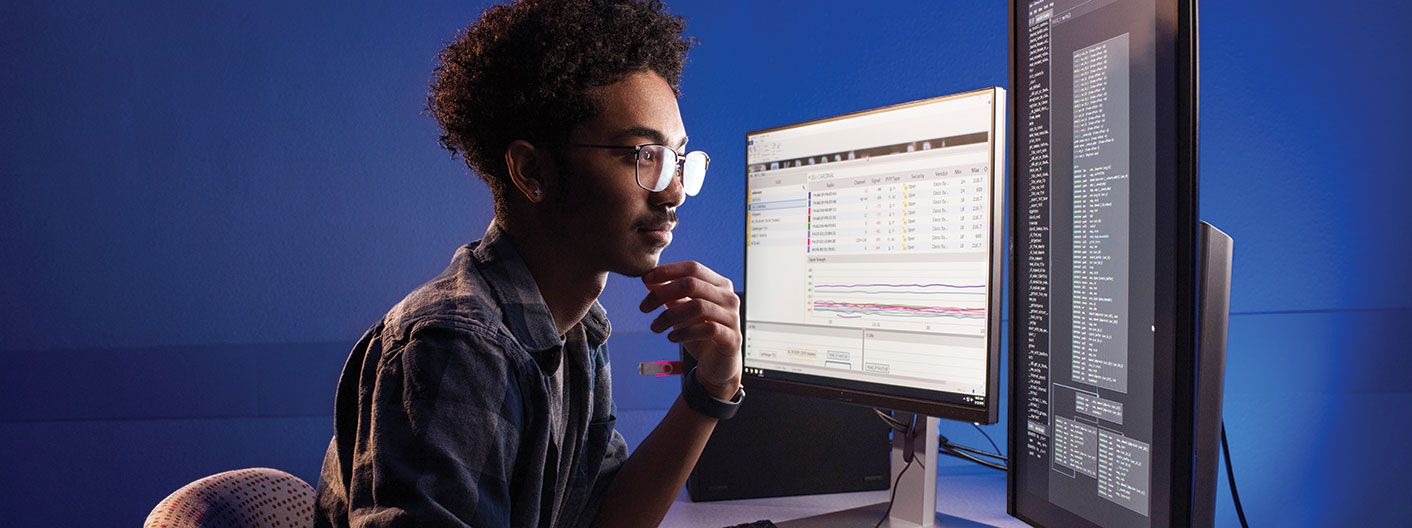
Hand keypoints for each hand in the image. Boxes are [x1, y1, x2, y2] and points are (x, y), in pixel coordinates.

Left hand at [639, 261, 741, 400]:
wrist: (719, 364)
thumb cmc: (701, 334)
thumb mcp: (682, 311)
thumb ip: (669, 295)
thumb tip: (648, 279)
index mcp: (718, 285)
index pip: (693, 267)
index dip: (668, 271)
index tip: (645, 279)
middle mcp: (729, 297)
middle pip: (692, 284)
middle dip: (663, 293)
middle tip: (644, 307)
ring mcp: (732, 317)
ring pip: (698, 306)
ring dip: (669, 316)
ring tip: (655, 327)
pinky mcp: (732, 338)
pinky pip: (707, 329)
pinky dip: (685, 332)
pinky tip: (671, 337)